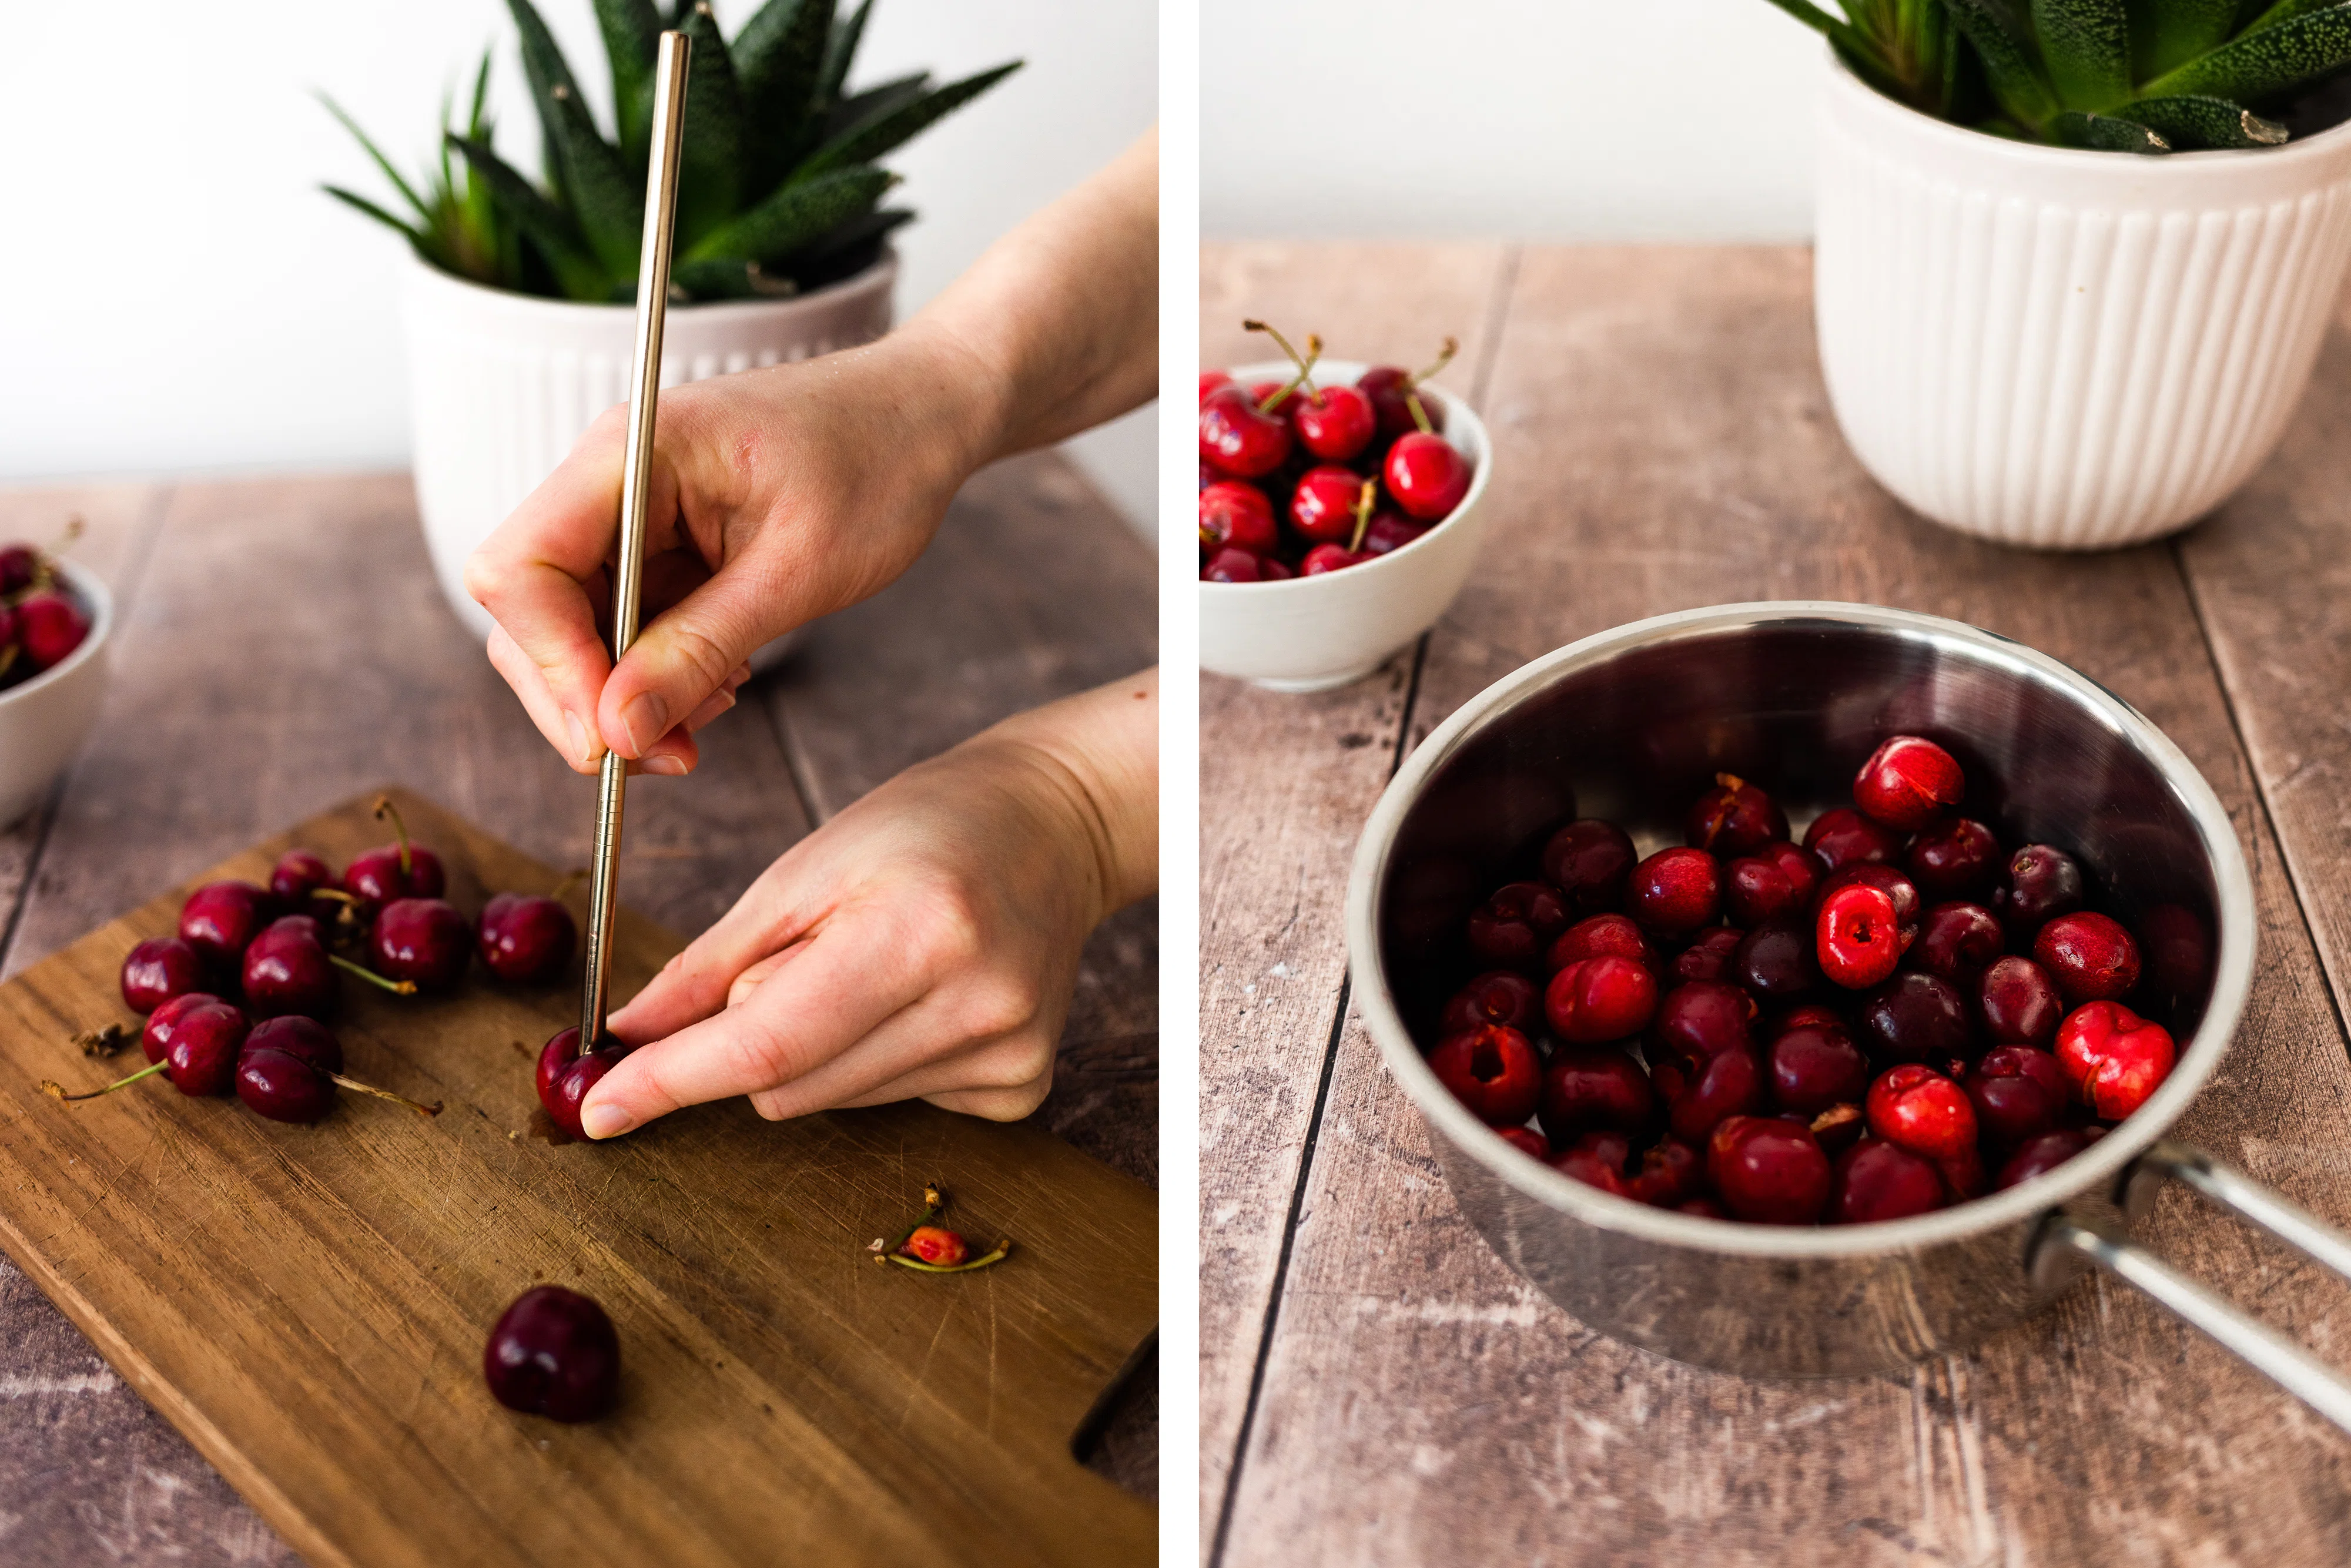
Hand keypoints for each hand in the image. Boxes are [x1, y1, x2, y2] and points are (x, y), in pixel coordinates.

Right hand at [469, 326, 994, 775]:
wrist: (923, 416)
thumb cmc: (877, 463)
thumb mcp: (796, 572)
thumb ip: (699, 649)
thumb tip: (617, 732)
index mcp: (629, 453)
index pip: (520, 568)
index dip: (551, 663)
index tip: (611, 734)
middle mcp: (607, 478)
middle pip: (529, 611)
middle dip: (585, 698)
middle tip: (663, 756)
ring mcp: (627, 513)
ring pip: (571, 629)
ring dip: (626, 694)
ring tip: (711, 714)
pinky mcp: (655, 544)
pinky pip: (621, 625)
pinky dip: (657, 671)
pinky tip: (721, 682)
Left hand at [578, 669, 1157, 1136]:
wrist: (1056, 823)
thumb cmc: (928, 826)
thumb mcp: (806, 866)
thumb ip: (714, 961)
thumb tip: (628, 1037)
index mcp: (918, 932)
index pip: (768, 1043)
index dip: (674, 1080)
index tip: (600, 1109)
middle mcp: (976, 1004)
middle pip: (789, 1086)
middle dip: (752, 1037)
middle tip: (801, 954)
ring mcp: (1008, 1052)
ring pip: (831, 1103)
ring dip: (818, 1048)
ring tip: (876, 964)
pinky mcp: (1022, 1084)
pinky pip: (893, 1107)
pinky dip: (876, 1059)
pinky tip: (920, 997)